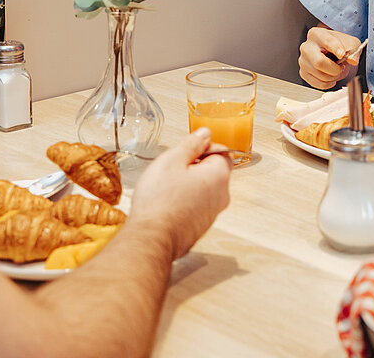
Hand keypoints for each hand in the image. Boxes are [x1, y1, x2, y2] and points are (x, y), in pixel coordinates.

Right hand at [128, 128, 232, 259]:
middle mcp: (222, 196)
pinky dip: (185, 203)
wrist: (151, 239)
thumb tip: (205, 133)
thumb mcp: (171, 160)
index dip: (202, 148)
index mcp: (219, 176)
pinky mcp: (200, 227)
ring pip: (204, 190)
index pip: (222, 152)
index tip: (185, 153)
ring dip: (189, 185)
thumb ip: (192, 144)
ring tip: (165, 189)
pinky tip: (166, 205)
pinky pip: (196, 207)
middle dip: (194, 167)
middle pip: (214, 171)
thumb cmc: (159, 200)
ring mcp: (212, 214)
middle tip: (171, 170)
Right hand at [298, 26, 360, 88]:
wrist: (333, 52)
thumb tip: (352, 60)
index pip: (327, 41)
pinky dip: (328, 83)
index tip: (342, 54)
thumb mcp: (351, 43)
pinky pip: (318, 84)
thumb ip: (353, 50)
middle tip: (341, 67)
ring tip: (337, 70)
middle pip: (319, 62)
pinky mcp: (304, 73)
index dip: (336, 48)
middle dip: (335, 69)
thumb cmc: (340, 46)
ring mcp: (303, 61)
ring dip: (334, 77)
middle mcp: (307, 47)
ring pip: (320, 75)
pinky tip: (331, 77)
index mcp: (317, 34)